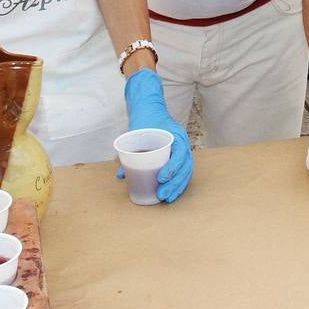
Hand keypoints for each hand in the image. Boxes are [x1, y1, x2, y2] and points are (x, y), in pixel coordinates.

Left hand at [122, 68, 192, 201]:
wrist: (150, 109)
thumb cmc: (144, 121)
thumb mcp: (136, 132)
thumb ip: (129, 152)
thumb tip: (121, 175)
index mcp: (176, 135)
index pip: (180, 153)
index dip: (172, 168)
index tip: (161, 178)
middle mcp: (183, 142)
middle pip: (185, 166)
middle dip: (175, 183)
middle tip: (161, 194)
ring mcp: (184, 149)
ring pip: (186, 171)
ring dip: (178, 187)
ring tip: (167, 198)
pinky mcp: (181, 156)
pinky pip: (184, 172)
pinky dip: (179, 184)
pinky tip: (172, 194)